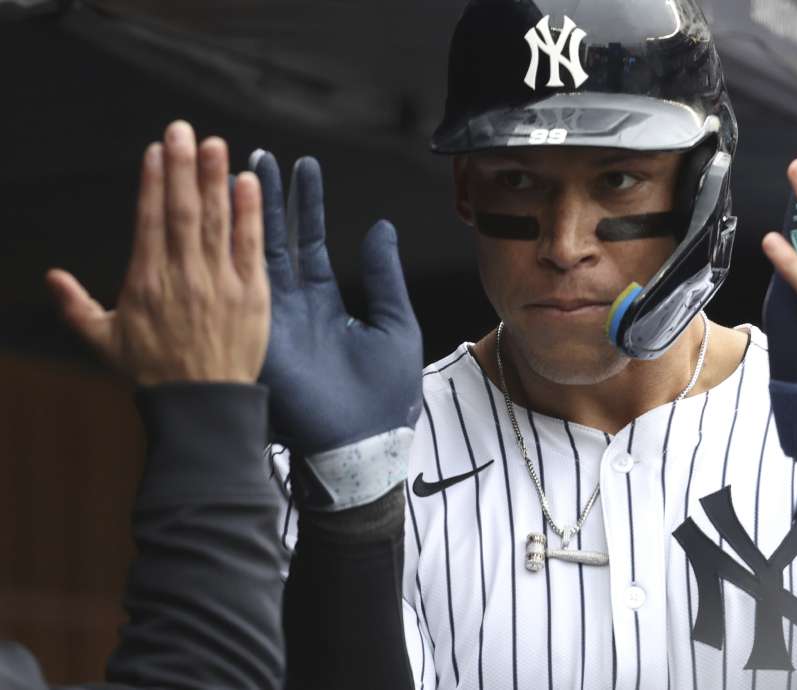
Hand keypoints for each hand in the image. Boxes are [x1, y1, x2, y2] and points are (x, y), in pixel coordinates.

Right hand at [46, 121, 268, 384]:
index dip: (153, 182)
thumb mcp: (104, 341)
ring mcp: (219, 282)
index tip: (157, 150)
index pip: (149, 220)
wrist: (202, 405)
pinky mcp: (252, 293)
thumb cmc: (153, 373)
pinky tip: (249, 182)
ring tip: (216, 143)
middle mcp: (183, 275)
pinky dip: (250, 213)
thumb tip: (50, 277)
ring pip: (217, 221)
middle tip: (184, 129)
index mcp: (146, 281)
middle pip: (182, 210)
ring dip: (216, 179)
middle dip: (182, 167)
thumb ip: (74, 306)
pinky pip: (251, 245)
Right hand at [251, 152, 422, 455]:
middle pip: (273, 240)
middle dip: (265, 198)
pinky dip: (235, 252)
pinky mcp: (257, 338)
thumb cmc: (386, 393)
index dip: (306, 204)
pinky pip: (243, 288)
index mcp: (324, 303)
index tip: (303, 166)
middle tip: (256, 156)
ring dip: (246, 214)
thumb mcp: (394, 322)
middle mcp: (293, 307)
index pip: (311, 242)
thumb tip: (381, 226)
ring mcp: (271, 320)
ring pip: (253, 255)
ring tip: (243, 168)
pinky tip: (229, 214)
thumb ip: (384, 274)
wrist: (365, 443)